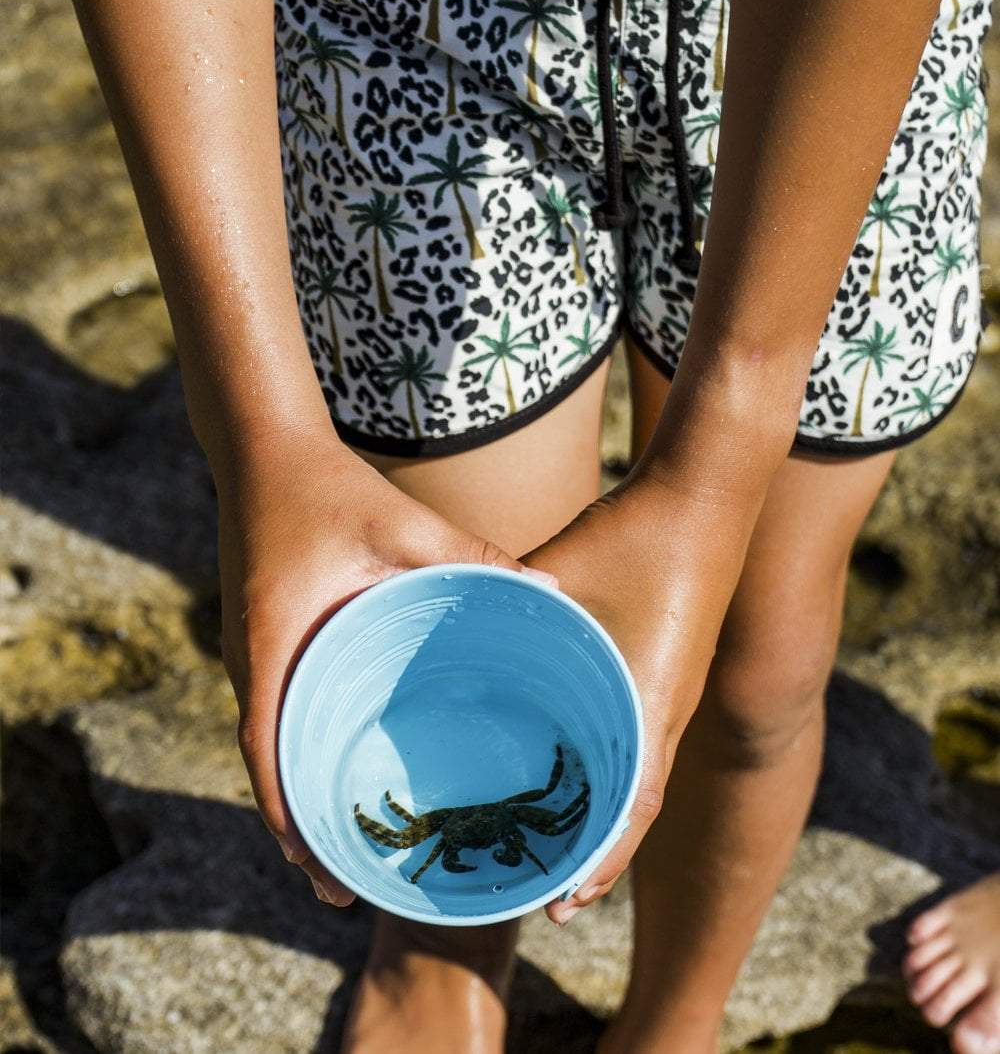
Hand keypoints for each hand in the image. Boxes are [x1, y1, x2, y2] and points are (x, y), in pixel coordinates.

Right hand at [214, 422, 553, 906]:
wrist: (263, 451)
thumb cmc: (329, 488)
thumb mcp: (404, 524)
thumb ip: (475, 556)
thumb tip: (550, 589)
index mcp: (273, 643)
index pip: (268, 751)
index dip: (290, 818)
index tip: (322, 873)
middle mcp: (250, 660)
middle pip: (268, 763)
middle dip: (301, 826)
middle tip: (346, 882)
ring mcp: (250, 653)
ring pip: (272, 742)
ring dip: (300, 791)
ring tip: (346, 843)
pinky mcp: (262, 640)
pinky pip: (279, 710)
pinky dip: (301, 747)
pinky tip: (340, 760)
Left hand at [523, 466, 759, 925]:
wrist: (709, 496)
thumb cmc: (638, 535)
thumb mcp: (560, 571)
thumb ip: (505, 604)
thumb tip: (443, 631)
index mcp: (648, 704)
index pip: (630, 809)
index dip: (599, 863)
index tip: (560, 907)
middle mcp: (664, 712)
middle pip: (631, 806)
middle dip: (592, 854)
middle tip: (543, 891)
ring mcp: (669, 694)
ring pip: (634, 774)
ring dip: (601, 816)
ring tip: (553, 847)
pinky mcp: (667, 671)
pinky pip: (637, 737)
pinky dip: (608, 767)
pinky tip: (573, 763)